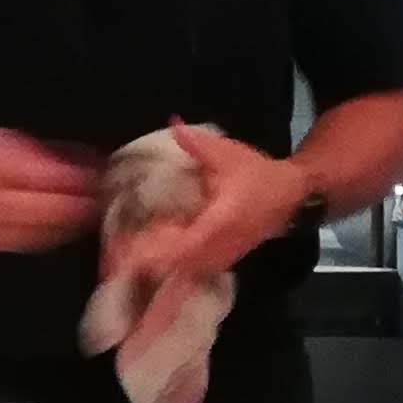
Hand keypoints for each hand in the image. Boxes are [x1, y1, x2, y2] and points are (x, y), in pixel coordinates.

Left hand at [100, 121, 305, 302]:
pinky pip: (189, 275)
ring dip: (154, 277)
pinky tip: (142, 275)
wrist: (290, 196)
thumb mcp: (228, 155)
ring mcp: (219, 259)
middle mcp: (218, 248)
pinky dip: (166, 277)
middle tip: (112, 269)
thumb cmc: (257, 175)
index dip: (158, 253)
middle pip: (178, 270)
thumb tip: (172, 125)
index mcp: (220, 222)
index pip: (186, 245)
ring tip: (120, 273)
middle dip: (147, 271)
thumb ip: (197, 144)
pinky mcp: (217, 263)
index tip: (129, 255)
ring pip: (183, 277)